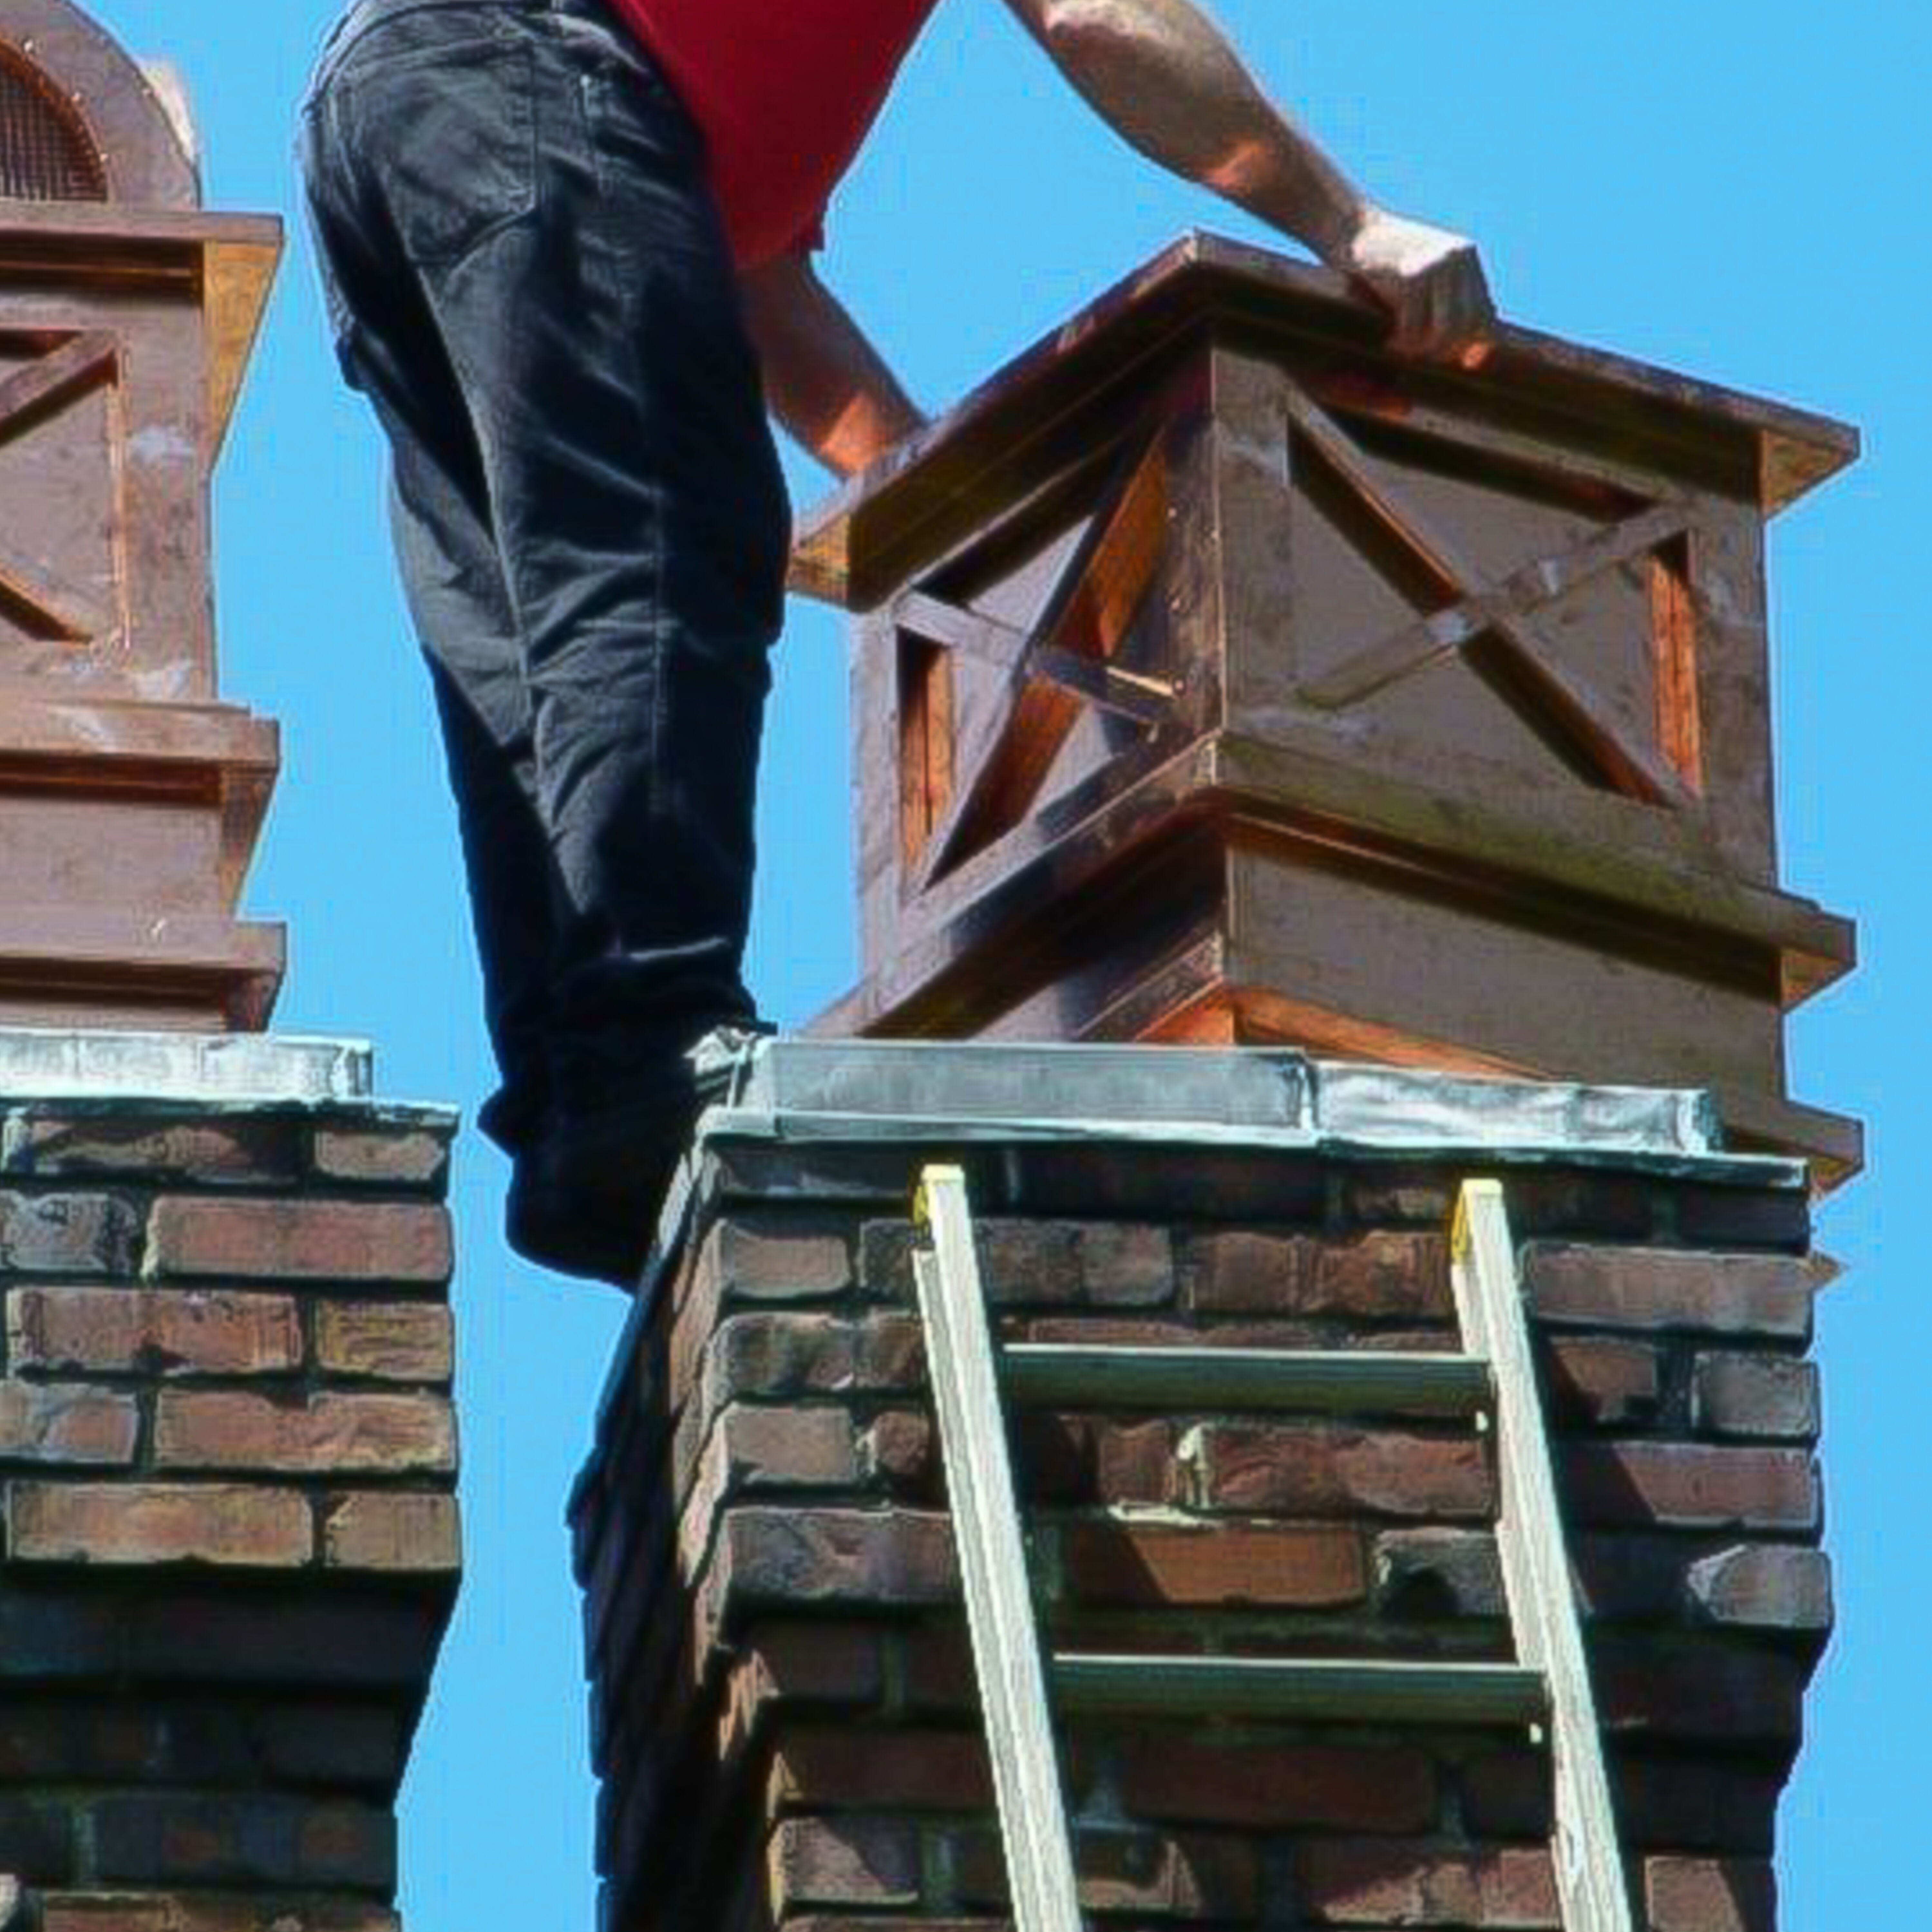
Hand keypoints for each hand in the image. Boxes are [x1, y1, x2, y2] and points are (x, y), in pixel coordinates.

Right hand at [1340, 206, 1495, 363]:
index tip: (1462, 363)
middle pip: (1468, 327)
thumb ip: (1447, 298)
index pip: (1487, 314)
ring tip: (1403, 351)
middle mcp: (1458, 258)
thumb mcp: (1424, 272)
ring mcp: (1436, 265)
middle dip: (1445, 351)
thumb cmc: (1383, 259)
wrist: (1350, 228)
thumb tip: (1472, 352)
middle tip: (1421, 357)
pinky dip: (1402, 343)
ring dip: (1424, 351)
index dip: (1477, 345)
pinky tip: (1389, 342)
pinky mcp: (1411, 275)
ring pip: (1445, 331)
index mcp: (1466, 257)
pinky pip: (1415, 327)